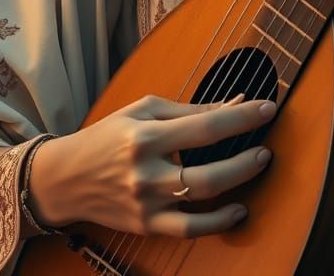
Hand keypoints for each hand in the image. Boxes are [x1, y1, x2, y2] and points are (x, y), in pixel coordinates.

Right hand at [28, 93, 274, 237]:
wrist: (65, 178)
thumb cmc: (108, 136)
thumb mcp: (144, 110)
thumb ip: (191, 110)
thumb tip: (235, 104)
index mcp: (145, 136)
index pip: (204, 127)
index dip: (241, 117)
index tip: (268, 109)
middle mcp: (145, 172)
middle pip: (206, 172)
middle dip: (244, 159)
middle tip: (267, 147)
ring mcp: (145, 203)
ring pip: (200, 201)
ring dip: (237, 184)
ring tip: (258, 166)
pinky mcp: (145, 226)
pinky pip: (187, 229)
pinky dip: (217, 223)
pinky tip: (238, 210)